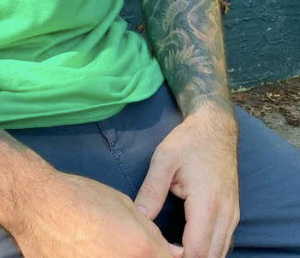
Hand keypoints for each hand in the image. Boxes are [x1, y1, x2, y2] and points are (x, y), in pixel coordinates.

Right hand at [12, 170, 184, 257]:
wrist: (37, 204)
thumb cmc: (81, 197)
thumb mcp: (122, 205)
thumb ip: (152, 234)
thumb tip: (175, 253)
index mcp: (140, 249)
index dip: (171, 256)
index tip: (166, 253)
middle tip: (135, 248)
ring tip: (112, 247)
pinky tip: (97, 251)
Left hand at [134, 105, 239, 257]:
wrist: (216, 128)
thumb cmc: (188, 142)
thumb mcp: (164, 160)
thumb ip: (152, 191)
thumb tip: (138, 217)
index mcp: (207, 204)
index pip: (196, 251)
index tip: (156, 251)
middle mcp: (225, 215)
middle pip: (210, 257)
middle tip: (161, 251)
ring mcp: (233, 215)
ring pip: (220, 253)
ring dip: (199, 256)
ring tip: (172, 250)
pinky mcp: (234, 213)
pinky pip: (224, 242)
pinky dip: (209, 249)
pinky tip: (189, 245)